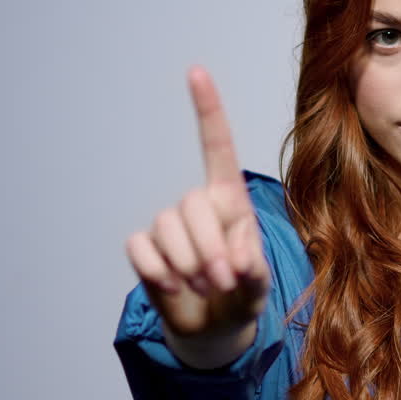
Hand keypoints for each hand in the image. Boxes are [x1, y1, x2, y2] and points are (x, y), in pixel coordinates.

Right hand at [124, 64, 271, 343]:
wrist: (214, 328)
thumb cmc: (243, 295)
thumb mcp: (259, 284)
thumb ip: (253, 270)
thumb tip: (232, 259)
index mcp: (231, 200)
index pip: (216, 147)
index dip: (206, 110)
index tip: (195, 71)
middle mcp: (197, 204)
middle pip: (191, 205)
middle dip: (209, 249)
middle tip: (223, 283)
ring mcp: (167, 225)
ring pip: (166, 228)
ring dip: (188, 265)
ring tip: (205, 287)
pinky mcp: (145, 248)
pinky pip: (141, 250)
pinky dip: (159, 274)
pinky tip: (174, 287)